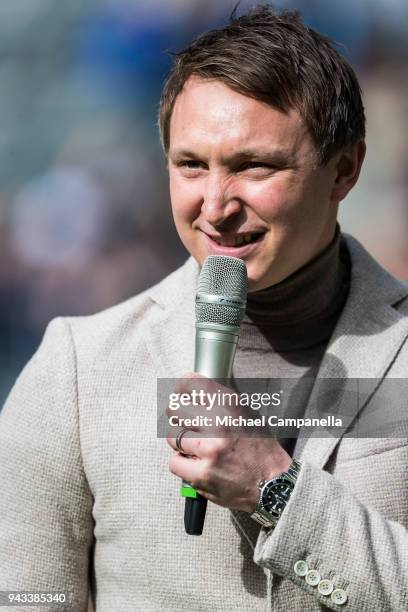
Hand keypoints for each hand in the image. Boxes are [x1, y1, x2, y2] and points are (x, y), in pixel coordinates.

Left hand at [166, 373, 291, 512]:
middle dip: (178, 416)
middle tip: (185, 423)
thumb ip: (220, 402)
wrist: (273, 484)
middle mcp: (218, 423)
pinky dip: (182, 464)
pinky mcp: (202, 473)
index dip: (182, 389)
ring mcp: (209, 449)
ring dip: (180, 441)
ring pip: (172, 436)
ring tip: (194, 446)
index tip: (181, 394)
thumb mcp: (247, 413)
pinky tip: (195, 463)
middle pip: (175, 409)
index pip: (190, 384)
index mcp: (229, 404)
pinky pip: (174, 462)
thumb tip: (193, 393)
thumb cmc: (260, 449)